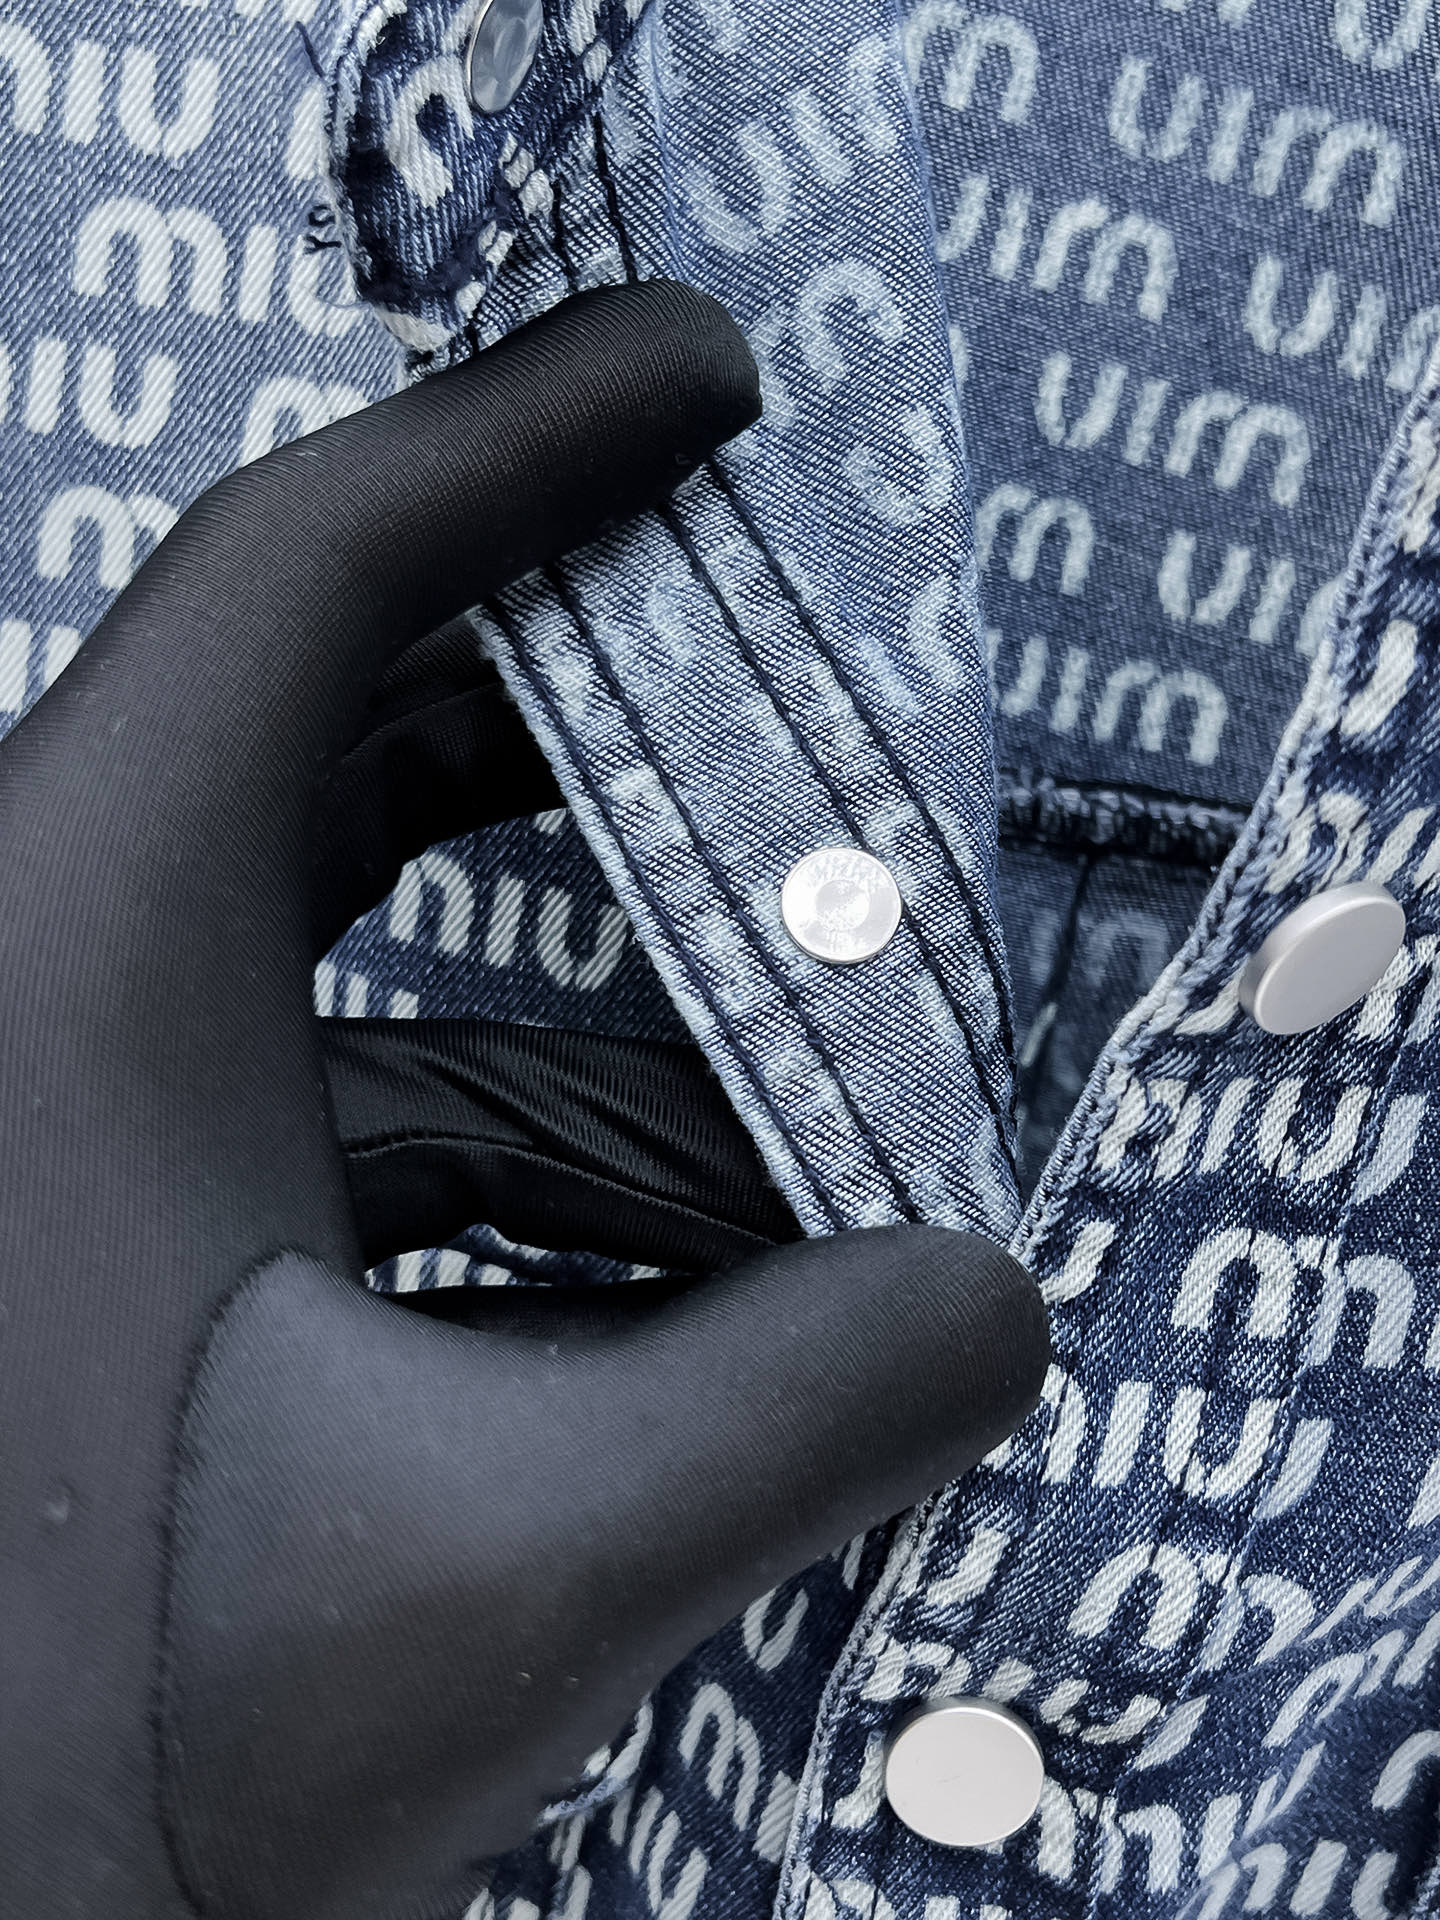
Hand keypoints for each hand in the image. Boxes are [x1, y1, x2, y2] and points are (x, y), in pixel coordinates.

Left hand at [0, 279, 1048, 1919]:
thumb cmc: (61, 1767)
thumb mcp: (486, 1596)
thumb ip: (799, 1420)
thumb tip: (987, 1301)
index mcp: (65, 950)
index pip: (314, 572)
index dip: (527, 434)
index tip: (703, 370)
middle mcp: (25, 969)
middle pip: (313, 700)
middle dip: (545, 645)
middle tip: (733, 622)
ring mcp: (36, 1083)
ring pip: (297, 880)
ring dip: (511, 863)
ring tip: (709, 875)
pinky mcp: (67, 1203)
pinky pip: (284, 1039)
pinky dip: (450, 1037)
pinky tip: (595, 1145)